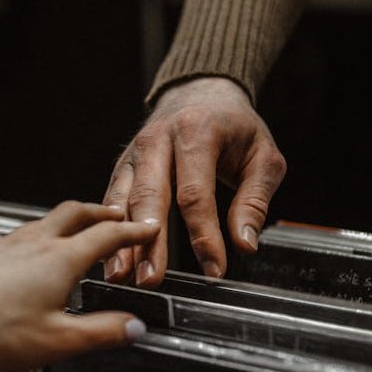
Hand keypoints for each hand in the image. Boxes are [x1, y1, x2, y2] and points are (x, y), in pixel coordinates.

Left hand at [0, 201, 159, 371]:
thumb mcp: (57, 341)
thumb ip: (101, 332)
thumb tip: (132, 327)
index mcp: (60, 260)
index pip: (108, 235)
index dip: (133, 231)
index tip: (147, 228)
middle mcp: (34, 243)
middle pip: (76, 212)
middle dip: (102, 212)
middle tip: (117, 216)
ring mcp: (6, 245)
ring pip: (45, 221)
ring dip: (70, 222)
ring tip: (79, 232)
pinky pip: (18, 236)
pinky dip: (37, 238)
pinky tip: (29, 255)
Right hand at [103, 76, 285, 286]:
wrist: (200, 91)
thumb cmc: (234, 127)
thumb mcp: (263, 157)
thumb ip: (254, 201)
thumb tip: (245, 244)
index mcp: (196, 132)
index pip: (196, 193)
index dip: (204, 235)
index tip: (213, 269)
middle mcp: (157, 140)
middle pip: (150, 197)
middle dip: (149, 242)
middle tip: (151, 279)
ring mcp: (133, 154)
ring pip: (123, 201)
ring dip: (120, 242)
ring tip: (122, 277)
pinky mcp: (122, 167)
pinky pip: (111, 202)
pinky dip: (108, 233)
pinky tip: (110, 262)